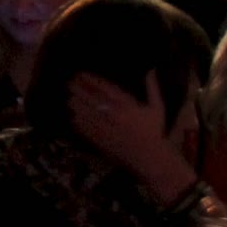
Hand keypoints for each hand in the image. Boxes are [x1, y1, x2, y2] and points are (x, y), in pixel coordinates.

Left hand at [69, 71, 195, 199]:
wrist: (149, 156)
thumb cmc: (154, 131)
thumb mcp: (157, 108)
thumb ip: (152, 88)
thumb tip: (151, 70)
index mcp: (127, 106)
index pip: (104, 89)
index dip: (91, 80)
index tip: (81, 74)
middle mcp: (114, 115)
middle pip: (91, 99)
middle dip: (78, 90)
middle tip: (70, 83)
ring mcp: (105, 128)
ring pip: (84, 113)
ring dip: (75, 104)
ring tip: (70, 98)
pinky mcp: (100, 140)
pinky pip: (84, 128)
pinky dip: (77, 121)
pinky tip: (73, 115)